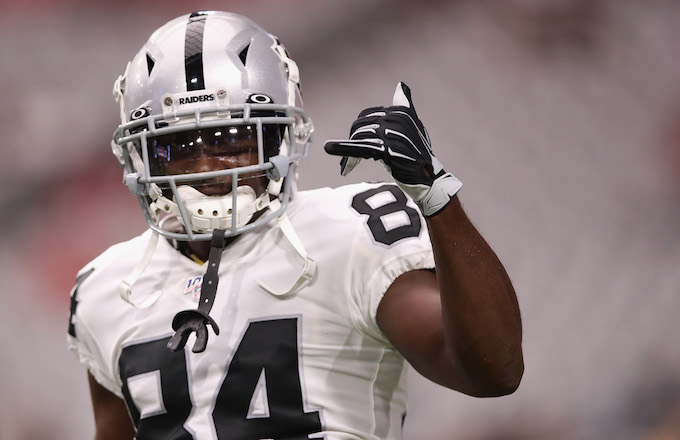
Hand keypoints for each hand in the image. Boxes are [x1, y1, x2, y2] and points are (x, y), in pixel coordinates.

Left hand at [324, 82, 461, 216]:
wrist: (428, 177)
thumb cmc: (418, 153)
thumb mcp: (413, 125)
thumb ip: (404, 106)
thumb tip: (400, 86)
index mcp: (400, 111)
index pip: (367, 116)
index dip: (358, 132)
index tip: (356, 145)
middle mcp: (396, 119)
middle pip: (360, 126)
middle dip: (352, 142)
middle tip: (349, 160)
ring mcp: (391, 133)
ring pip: (359, 138)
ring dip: (349, 153)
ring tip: (347, 166)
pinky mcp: (386, 149)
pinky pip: (360, 147)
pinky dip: (343, 148)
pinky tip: (329, 148)